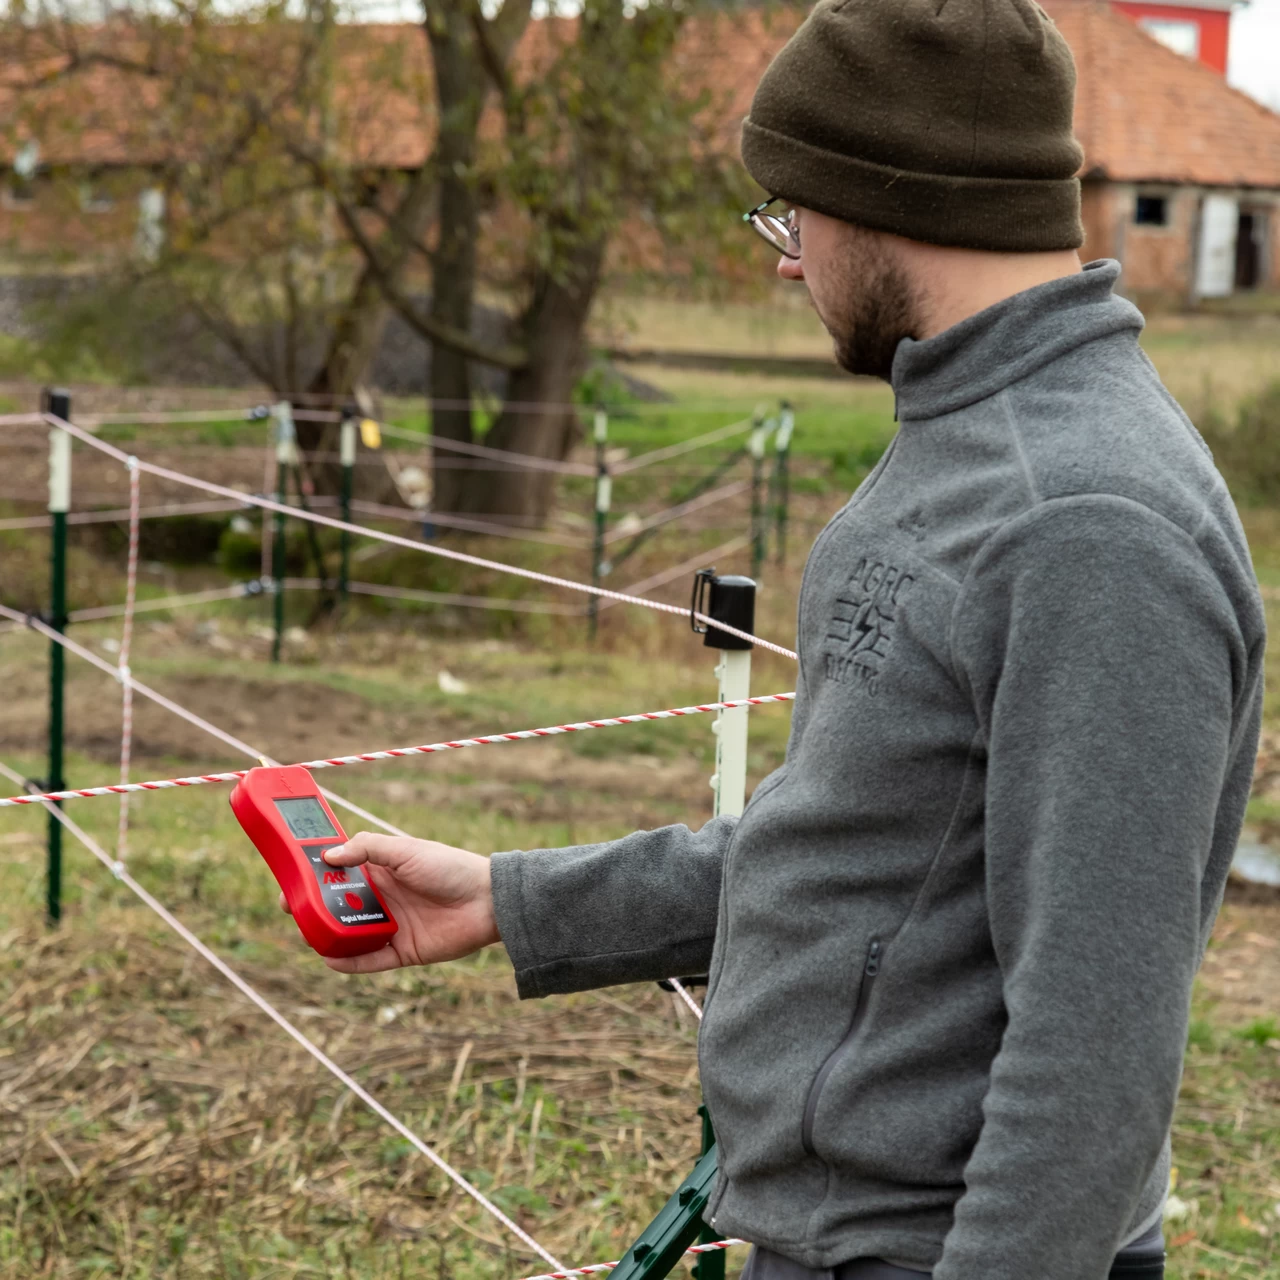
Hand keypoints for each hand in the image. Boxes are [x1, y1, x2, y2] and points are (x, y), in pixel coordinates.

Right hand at [279, 833, 498, 973]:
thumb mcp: (406, 850)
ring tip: (307, 933)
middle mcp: (382, 898)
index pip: (339, 872)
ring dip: (327, 935)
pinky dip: (348, 962)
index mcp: (381, 871)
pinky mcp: (402, 951)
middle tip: (291, 907)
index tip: (290, 876)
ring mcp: (391, 926)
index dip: (314, 874)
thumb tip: (328, 855)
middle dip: (312, 908)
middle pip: (337, 905)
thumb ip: (367, 849)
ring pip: (349, 934)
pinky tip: (329, 958)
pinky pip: (369, 960)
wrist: (488, 900)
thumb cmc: (449, 867)